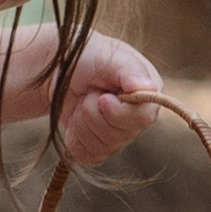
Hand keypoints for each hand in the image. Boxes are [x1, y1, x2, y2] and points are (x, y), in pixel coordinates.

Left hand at [57, 36, 163, 167]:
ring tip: (83, 101)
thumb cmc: (88, 56)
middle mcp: (138, 118)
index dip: (118, 112)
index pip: (143, 118)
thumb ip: (129, 71)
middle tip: (90, 92)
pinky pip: (88, 155)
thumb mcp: (109, 56)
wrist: (60, 69)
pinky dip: (76, 136)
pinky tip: (76, 117)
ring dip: (83, 122)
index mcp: (149, 95)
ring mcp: (119, 136)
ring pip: (102, 148)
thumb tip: (150, 88)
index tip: (102, 97)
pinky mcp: (99, 147)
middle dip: (95, 113)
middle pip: (120, 136)